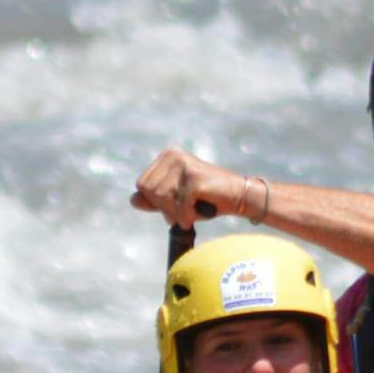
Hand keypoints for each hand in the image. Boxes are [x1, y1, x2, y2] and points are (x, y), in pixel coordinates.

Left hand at [132, 146, 256, 228]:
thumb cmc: (207, 199)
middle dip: (166, 208)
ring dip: (177, 213)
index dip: (156, 202)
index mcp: (167, 156)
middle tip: (186, 209)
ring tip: (194, 208)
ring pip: (162, 199)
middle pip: (150, 192)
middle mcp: (174, 155)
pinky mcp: (195, 178)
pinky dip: (187, 216)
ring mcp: (184, 165)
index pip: (142, 185)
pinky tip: (199, 213)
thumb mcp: (176, 200)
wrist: (240, 196)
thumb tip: (132, 200)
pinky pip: (179, 207)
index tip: (176, 205)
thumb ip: (154, 200)